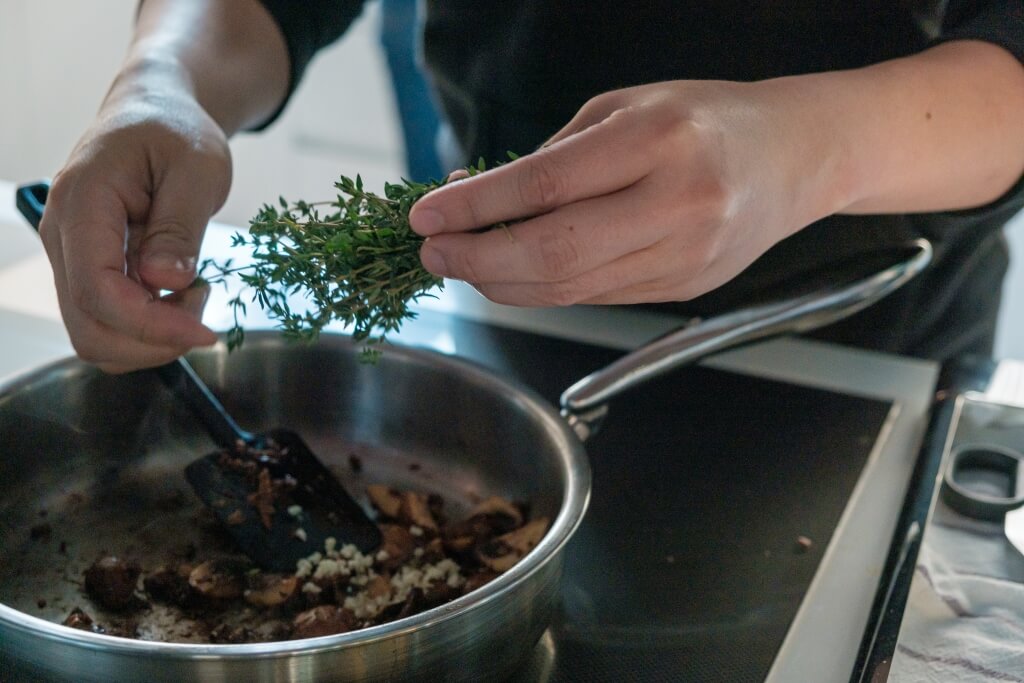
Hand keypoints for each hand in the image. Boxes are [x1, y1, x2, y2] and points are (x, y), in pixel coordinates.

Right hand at [40, 79, 230, 372]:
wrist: (154, 113)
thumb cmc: (176, 131)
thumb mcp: (198, 168)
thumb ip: (180, 226)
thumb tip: (164, 280)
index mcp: (83, 203)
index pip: (97, 291)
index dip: (151, 324)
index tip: (204, 331)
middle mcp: (63, 236)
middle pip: (89, 327)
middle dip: (151, 341)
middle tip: (204, 313)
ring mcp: (72, 257)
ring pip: (96, 333)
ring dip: (151, 338)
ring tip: (194, 296)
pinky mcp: (90, 269)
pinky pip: (109, 320)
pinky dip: (148, 326)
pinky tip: (181, 294)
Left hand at [408, 79, 845, 305]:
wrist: (794, 159)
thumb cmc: (706, 119)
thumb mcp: (626, 106)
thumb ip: (553, 155)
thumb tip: (476, 196)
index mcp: (659, 141)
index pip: (544, 187)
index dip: (475, 208)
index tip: (426, 216)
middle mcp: (677, 204)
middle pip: (553, 253)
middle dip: (477, 260)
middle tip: (433, 252)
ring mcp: (684, 256)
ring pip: (569, 289)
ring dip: (501, 284)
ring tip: (462, 264)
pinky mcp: (682, 288)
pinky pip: (594, 297)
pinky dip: (542, 290)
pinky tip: (513, 274)